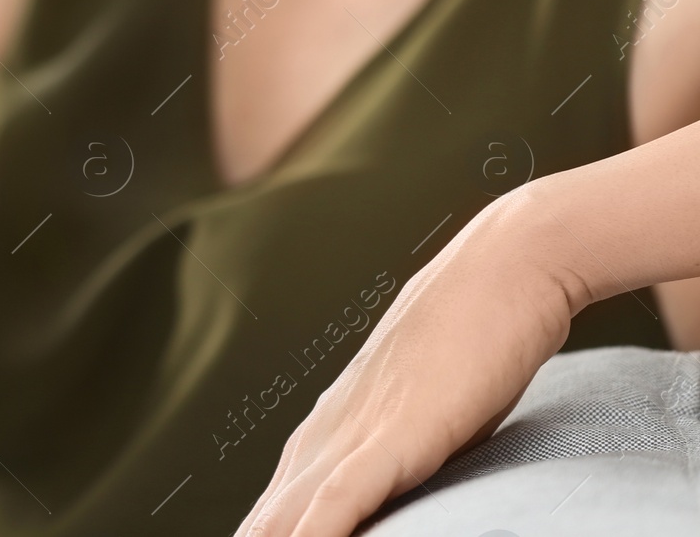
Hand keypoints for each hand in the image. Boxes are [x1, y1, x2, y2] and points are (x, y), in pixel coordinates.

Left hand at [237, 192, 574, 536]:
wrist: (507, 267)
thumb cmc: (480, 337)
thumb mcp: (435, 410)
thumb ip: (407, 450)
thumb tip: (406, 486)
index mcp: (333, 425)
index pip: (278, 504)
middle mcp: (328, 430)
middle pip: (269, 518)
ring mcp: (355, 430)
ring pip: (288, 515)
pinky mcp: (392, 434)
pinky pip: (337, 499)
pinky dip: (313, 533)